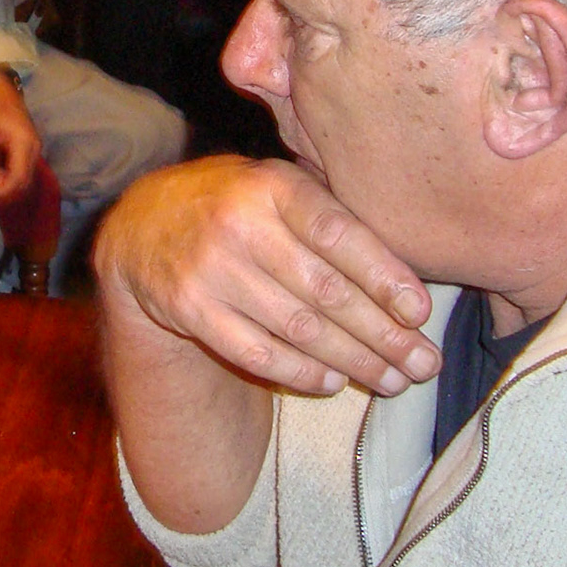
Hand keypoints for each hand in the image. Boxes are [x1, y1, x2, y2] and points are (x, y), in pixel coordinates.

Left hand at [0, 67, 39, 206]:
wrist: (0, 88)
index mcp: (24, 143)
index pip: (18, 176)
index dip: (4, 190)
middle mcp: (33, 148)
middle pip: (22, 179)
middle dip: (4, 187)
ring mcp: (32, 148)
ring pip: (22, 175)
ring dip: (5, 181)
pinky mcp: (27, 147)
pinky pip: (19, 167)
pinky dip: (7, 173)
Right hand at [93, 155, 439, 396]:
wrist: (142, 225)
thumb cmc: (235, 206)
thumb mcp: (275, 187)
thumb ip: (329, 215)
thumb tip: (406, 281)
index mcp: (272, 185)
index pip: (338, 233)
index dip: (384, 276)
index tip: (421, 313)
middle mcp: (239, 223)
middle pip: (325, 290)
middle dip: (384, 334)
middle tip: (424, 363)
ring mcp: (210, 268)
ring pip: (298, 328)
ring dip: (354, 361)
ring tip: (392, 380)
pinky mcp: (188, 308)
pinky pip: (256, 352)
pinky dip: (300, 372)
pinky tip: (333, 381)